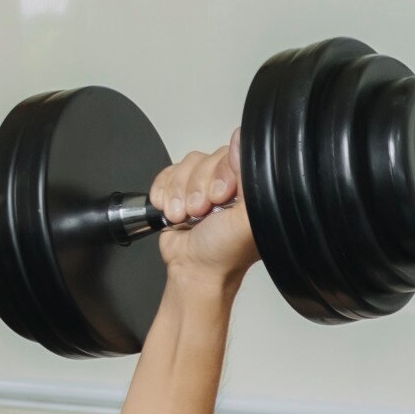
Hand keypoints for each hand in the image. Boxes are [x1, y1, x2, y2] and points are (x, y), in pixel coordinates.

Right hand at [150, 140, 255, 285]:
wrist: (193, 271)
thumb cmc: (222, 253)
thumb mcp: (245, 219)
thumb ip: (250, 181)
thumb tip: (242, 142)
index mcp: (247, 186)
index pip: (230, 154)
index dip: (219, 175)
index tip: (218, 199)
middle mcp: (227, 184)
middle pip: (204, 160)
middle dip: (196, 189)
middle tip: (201, 212)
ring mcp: (201, 186)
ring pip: (184, 166)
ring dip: (178, 194)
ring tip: (185, 216)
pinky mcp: (179, 190)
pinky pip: (166, 174)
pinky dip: (164, 193)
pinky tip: (172, 212)